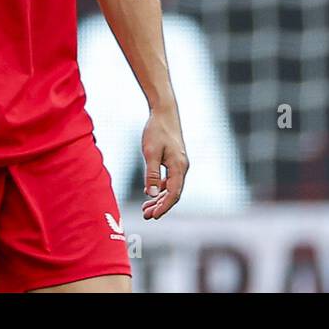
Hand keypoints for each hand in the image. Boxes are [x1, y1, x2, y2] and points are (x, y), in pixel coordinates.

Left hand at [140, 105, 187, 219]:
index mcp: (179, 167)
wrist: (164, 112)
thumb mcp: (151, 152)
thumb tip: (150, 194)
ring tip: (145, 209)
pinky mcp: (174, 160)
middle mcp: (182, 167)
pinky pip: (169, 180)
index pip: (173, 194)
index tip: (153, 216)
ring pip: (171, 187)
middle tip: (146, 216)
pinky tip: (149, 192)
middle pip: (173, 193)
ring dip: (159, 199)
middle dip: (160, 206)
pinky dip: (159, 188)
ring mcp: (179, 164)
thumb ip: (151, 174)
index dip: (164, 207)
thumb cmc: (157, 130)